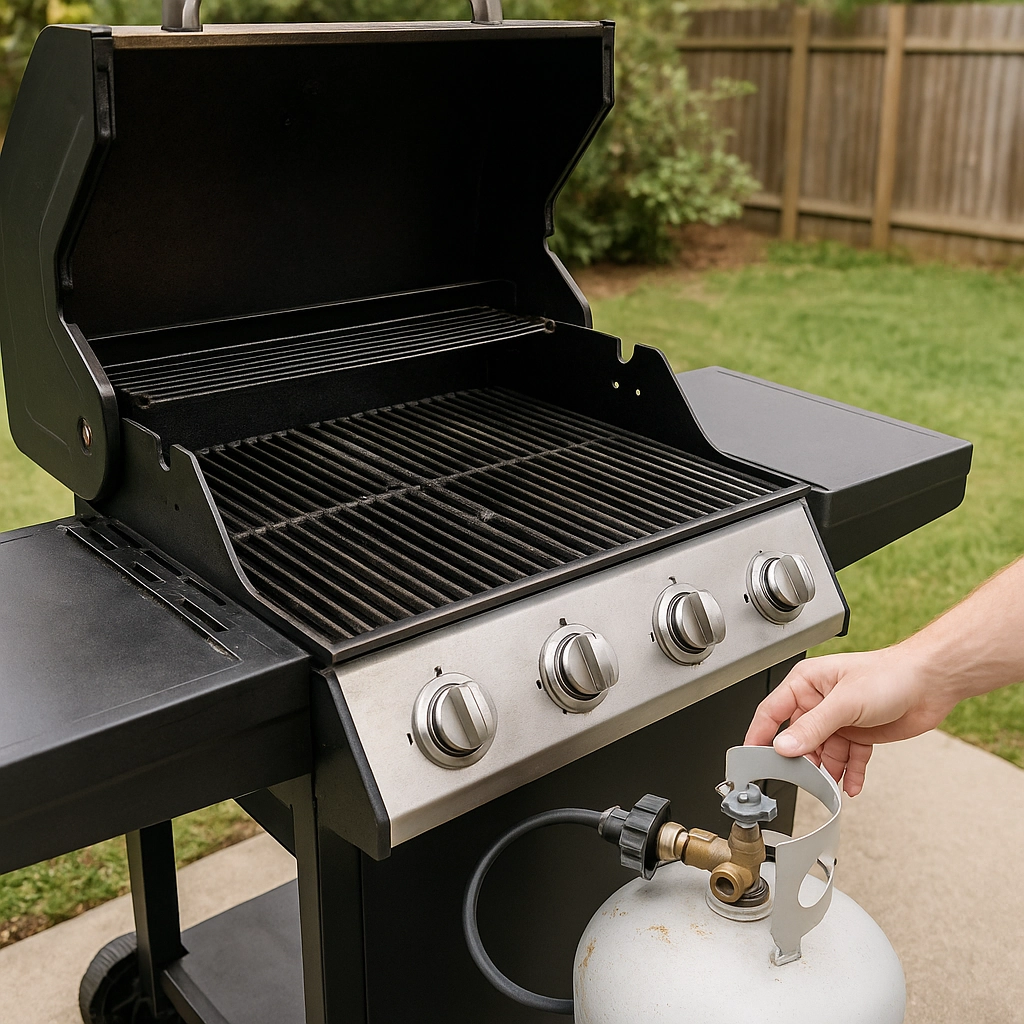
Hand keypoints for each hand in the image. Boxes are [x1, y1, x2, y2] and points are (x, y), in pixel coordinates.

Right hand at [744, 646, 957, 795]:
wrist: (932, 682)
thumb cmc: (890, 675)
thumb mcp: (844, 703)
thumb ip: (813, 727)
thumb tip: (784, 747)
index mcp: (806, 683)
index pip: (772, 712)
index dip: (759, 736)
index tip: (751, 758)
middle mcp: (819, 701)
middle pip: (798, 738)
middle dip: (800, 760)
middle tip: (798, 779)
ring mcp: (839, 719)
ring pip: (823, 752)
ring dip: (826, 771)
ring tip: (829, 785)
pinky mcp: (859, 734)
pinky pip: (848, 759)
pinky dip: (849, 773)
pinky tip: (851, 785)